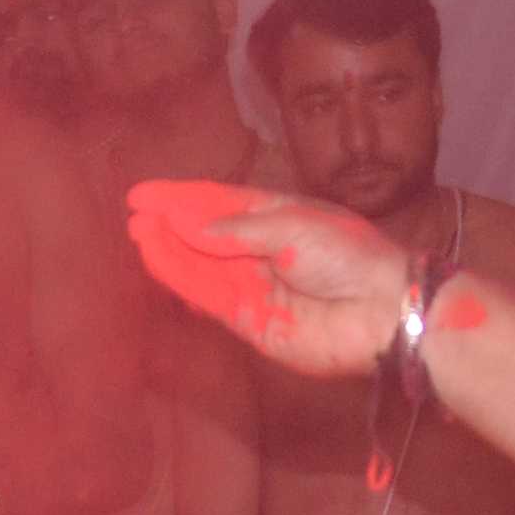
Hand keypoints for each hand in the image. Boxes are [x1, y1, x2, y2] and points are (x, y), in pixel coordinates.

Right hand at [127, 189, 415, 378]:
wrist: (380, 310)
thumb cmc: (348, 255)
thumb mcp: (291, 225)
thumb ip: (236, 229)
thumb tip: (188, 225)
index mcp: (279, 217)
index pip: (220, 204)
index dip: (183, 198)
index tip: (145, 193)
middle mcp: (261, 251)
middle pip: (204, 236)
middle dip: (170, 224)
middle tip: (134, 214)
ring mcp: (254, 287)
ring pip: (200, 266)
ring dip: (169, 250)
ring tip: (137, 233)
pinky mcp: (250, 321)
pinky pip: (208, 296)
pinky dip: (181, 279)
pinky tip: (157, 260)